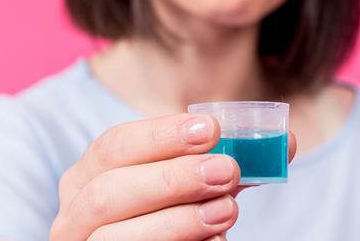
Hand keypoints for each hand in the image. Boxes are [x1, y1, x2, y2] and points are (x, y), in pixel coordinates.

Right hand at [49, 113, 296, 240]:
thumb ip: (230, 164)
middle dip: (171, 179)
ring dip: (176, 221)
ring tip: (227, 211)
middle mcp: (73, 215)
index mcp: (88, 177)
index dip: (161, 136)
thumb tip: (285, 143)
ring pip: (114, 237)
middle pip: (108, 192)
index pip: (114, 147)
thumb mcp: (198, 187)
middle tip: (227, 171)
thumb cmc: (172, 218)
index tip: (212, 129)